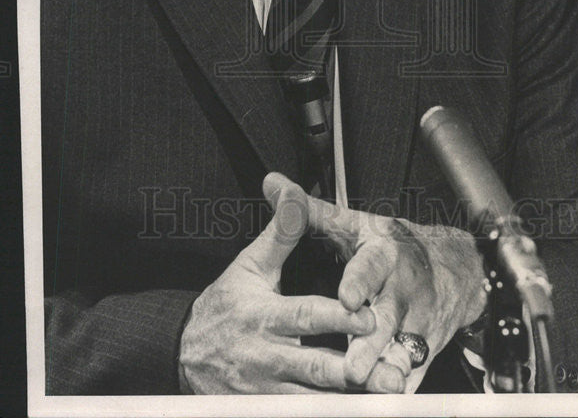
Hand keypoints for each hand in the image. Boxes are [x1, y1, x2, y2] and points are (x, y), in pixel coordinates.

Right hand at [178, 175, 404, 393]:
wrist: (183, 352)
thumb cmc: (226, 305)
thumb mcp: (251, 264)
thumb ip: (281, 230)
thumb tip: (292, 187)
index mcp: (265, 317)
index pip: (307, 317)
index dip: (339, 318)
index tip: (369, 316)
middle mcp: (267, 358)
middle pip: (317, 369)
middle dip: (353, 371)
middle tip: (388, 370)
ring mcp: (266, 393)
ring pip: (314, 402)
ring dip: (348, 402)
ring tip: (384, 394)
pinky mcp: (264, 413)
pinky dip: (328, 415)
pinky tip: (355, 411)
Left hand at [265, 173, 487, 392]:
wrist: (453, 267)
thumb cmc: (389, 245)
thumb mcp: (352, 223)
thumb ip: (308, 211)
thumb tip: (272, 185)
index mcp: (385, 252)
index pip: (372, 266)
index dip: (360, 281)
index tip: (347, 297)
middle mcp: (404, 288)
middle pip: (389, 316)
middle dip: (372, 341)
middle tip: (352, 366)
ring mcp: (418, 321)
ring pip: (402, 349)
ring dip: (386, 370)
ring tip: (368, 389)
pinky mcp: (425, 348)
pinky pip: (413, 372)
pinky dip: (400, 387)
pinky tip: (382, 401)